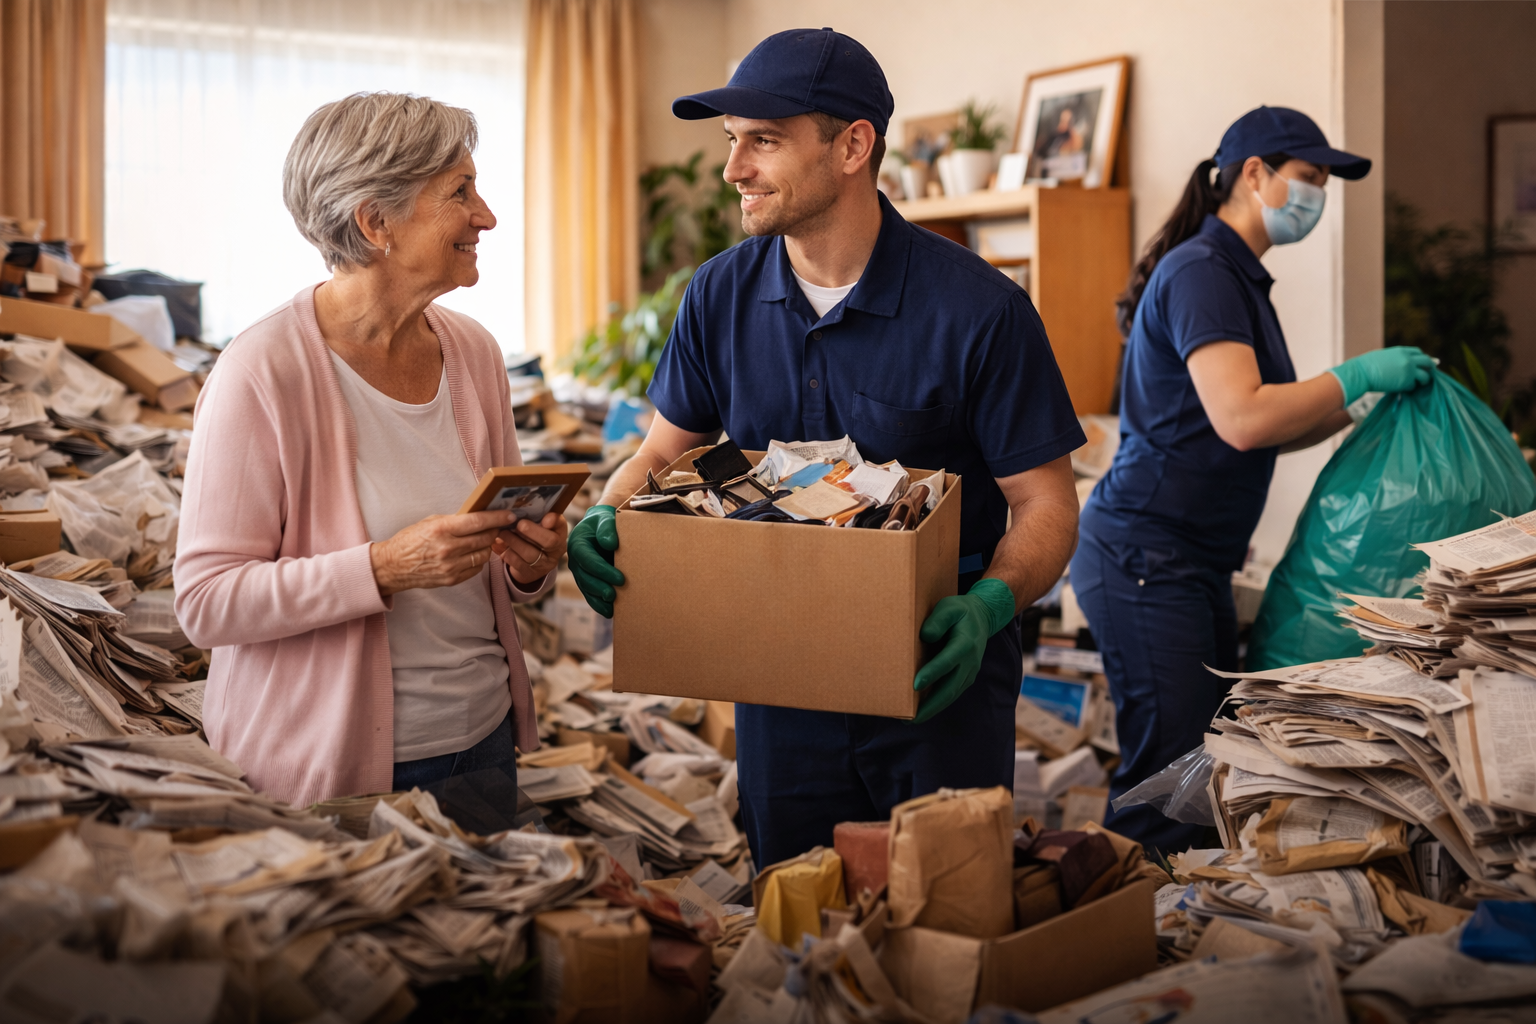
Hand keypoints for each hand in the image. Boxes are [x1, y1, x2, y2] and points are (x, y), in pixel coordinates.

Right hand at [370, 510, 510, 596]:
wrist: (393, 566)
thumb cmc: (411, 540)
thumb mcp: (431, 522)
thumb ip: (455, 520)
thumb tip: (479, 516)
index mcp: (442, 529)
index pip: (478, 522)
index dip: (497, 518)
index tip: (509, 515)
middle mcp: (448, 548)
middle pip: (485, 538)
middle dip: (494, 531)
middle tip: (496, 526)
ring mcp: (450, 566)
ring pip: (484, 555)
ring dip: (487, 546)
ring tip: (482, 540)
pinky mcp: (451, 579)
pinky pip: (476, 568)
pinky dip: (478, 560)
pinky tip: (473, 553)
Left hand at [493, 512, 567, 585]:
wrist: (531, 562)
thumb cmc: (534, 536)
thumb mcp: (538, 524)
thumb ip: (536, 515)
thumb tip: (522, 508)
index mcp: (559, 533)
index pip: (560, 525)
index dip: (554, 521)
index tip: (545, 519)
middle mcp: (556, 550)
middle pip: (549, 541)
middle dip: (533, 532)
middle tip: (519, 524)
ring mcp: (544, 564)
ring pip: (530, 553)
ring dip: (514, 541)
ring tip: (502, 533)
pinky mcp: (530, 573)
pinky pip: (517, 563)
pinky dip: (506, 552)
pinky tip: (498, 544)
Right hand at [569, 505, 622, 617]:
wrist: (601, 526)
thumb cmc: (604, 522)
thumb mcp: (605, 519)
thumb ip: (607, 528)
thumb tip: (611, 543)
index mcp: (577, 544)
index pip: (588, 560)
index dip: (603, 571)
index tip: (621, 579)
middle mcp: (575, 560)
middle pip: (585, 578)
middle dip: (600, 588)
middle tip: (615, 595)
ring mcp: (579, 572)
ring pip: (586, 589)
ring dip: (598, 599)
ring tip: (613, 607)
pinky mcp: (586, 580)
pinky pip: (589, 594)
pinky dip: (598, 604)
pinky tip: (610, 612)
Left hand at [912, 578, 1015, 723]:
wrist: (983, 617)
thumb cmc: (960, 611)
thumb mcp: (949, 607)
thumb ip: (938, 620)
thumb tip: (925, 636)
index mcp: (965, 644)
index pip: (948, 661)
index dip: (932, 673)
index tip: (915, 685)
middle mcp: (970, 662)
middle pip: (950, 688)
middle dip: (930, 705)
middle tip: (910, 718)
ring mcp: (969, 672)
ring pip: (950, 695)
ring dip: (932, 709)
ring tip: (911, 720)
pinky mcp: (965, 678)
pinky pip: (951, 693)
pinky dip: (937, 704)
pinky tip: (921, 711)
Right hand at [1329, 346, 1435, 404]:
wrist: (1361, 373)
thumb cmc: (1365, 366)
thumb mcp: (1382, 357)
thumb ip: (1393, 359)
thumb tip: (1397, 365)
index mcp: (1400, 351)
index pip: (1418, 352)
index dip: (1422, 358)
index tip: (1425, 363)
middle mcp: (1407, 358)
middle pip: (1426, 361)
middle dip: (1430, 367)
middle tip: (1429, 374)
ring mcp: (1408, 370)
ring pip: (1425, 375)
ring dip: (1424, 380)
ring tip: (1420, 385)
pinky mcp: (1406, 381)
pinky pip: (1413, 386)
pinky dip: (1410, 388)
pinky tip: (1404, 389)